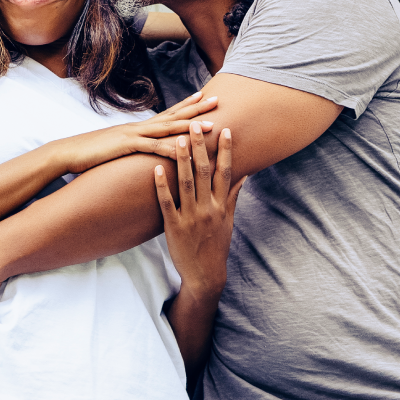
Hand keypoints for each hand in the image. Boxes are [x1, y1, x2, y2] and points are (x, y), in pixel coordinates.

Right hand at [51, 91, 218, 174]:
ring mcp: (133, 134)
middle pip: (173, 115)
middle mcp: (138, 126)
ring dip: (191, 126)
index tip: (204, 95)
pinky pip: (152, 147)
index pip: (167, 113)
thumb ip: (131, 147)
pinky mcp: (126, 146)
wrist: (67, 152)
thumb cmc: (91, 153)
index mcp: (138, 128)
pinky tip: (184, 150)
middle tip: (219, 99)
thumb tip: (142, 148)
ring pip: (168, 128)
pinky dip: (169, 148)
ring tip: (212, 124)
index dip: (187, 105)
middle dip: (197, 108)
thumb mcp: (116, 149)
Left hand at [156, 125, 243, 299]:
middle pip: (205, 172)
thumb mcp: (228, 220)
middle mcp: (209, 208)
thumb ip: (233, 195)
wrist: (205, 274)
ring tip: (177, 138)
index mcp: (222, 205)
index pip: (226, 172)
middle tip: (196, 124)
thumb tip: (244, 174)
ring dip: (182, 159)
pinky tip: (156, 169)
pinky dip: (161, 186)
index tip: (226, 130)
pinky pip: (167, 203)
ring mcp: (191, 217)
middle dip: (201, 147)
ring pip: (186, 183)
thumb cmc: (216, 244)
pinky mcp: (174, 227)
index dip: (226, 150)